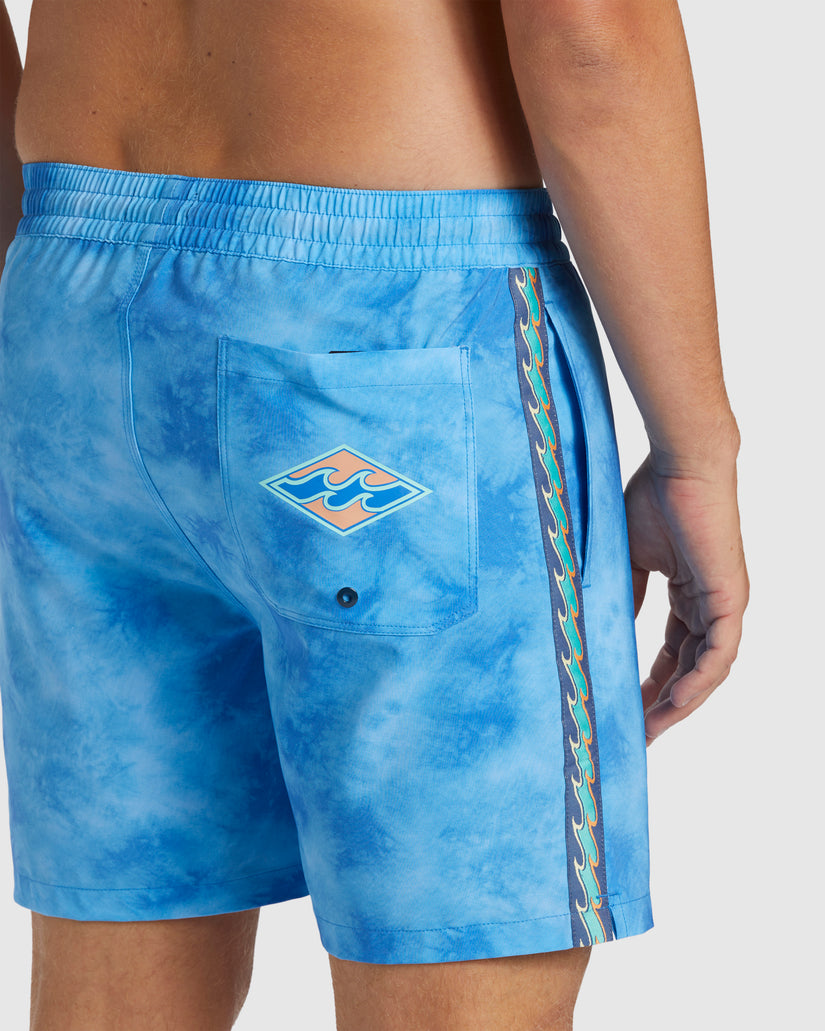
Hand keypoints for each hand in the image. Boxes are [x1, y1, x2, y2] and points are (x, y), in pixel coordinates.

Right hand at [624, 451, 748, 743]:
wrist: (679, 464)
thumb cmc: (653, 497)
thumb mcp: (629, 557)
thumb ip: (625, 594)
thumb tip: (609, 627)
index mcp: (690, 594)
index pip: (673, 652)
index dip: (653, 683)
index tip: (627, 709)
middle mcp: (712, 604)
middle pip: (691, 669)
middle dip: (665, 703)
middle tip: (636, 733)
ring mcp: (724, 603)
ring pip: (707, 670)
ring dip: (680, 703)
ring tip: (650, 729)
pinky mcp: (730, 598)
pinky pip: (718, 654)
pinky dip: (698, 682)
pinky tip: (674, 704)